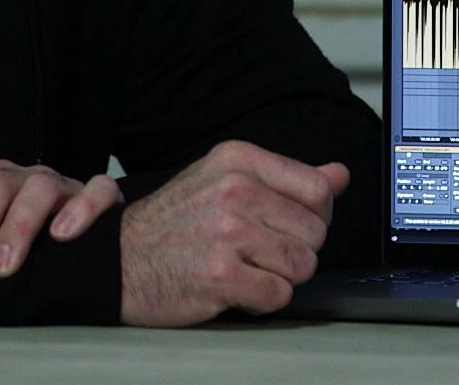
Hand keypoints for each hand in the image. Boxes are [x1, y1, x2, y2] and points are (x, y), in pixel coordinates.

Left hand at [0, 160, 121, 290]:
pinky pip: (97, 191)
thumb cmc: (26, 249)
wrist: (91, 251)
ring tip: (3, 267)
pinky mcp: (100, 198)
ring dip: (17, 227)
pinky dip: (81, 209)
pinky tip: (64, 235)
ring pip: (39, 189)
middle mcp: (23, 179)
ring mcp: (62, 186)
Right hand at [118, 139, 349, 326]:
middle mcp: (234, 190)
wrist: (118, 260)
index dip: (313, 216)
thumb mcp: (226, 180)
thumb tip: (340, 175)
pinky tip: (236, 287)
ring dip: (279, 276)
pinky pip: (278, 295)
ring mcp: (227, 232)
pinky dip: (262, 299)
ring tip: (245, 267)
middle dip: (294, 250)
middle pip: (315, 232)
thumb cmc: (174, 222)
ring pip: (302, 265)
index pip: (318, 189)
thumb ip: (287, 179)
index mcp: (238, 159)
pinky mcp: (221, 275)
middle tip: (257, 251)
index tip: (287, 225)